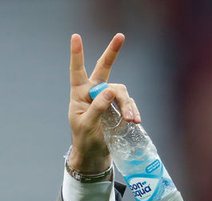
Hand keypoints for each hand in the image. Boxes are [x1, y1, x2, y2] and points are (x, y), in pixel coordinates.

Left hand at [68, 33, 140, 173]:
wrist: (93, 153)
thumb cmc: (84, 139)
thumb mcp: (86, 125)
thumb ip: (97, 108)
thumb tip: (110, 91)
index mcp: (79, 94)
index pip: (77, 71)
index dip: (77, 54)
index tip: (75, 36)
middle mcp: (93, 92)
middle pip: (104, 68)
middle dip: (112, 52)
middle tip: (120, 36)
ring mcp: (107, 98)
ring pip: (120, 91)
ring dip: (127, 104)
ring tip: (131, 119)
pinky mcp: (119, 107)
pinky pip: (129, 102)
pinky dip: (133, 110)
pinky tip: (136, 120)